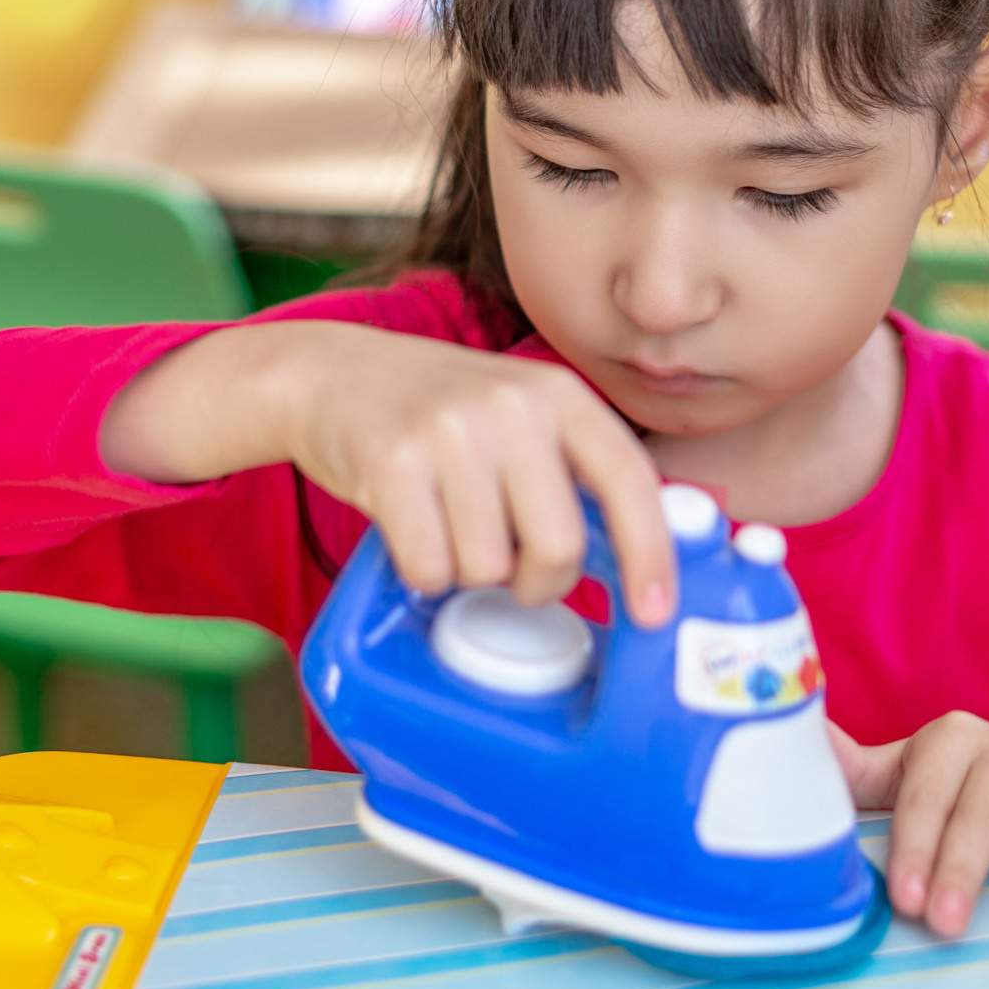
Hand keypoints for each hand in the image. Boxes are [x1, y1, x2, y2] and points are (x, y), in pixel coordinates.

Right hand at [100, 320, 676, 623]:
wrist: (335, 374)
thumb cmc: (442, 414)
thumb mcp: (521, 416)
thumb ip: (574, 472)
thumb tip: (640, 562)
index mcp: (560, 395)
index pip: (629, 481)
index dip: (651, 555)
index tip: (654, 614)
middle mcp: (512, 405)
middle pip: (558, 545)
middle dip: (538, 583)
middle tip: (513, 573)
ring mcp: (450, 431)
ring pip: (488, 567)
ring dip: (469, 574)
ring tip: (449, 528)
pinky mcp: (391, 463)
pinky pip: (429, 567)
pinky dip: (424, 574)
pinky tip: (413, 532)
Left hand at [830, 712, 988, 936]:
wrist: (980, 787)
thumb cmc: (923, 796)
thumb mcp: (880, 782)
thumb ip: (840, 769)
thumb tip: (791, 739)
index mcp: (948, 740)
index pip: (926, 787)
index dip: (912, 840)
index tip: (898, 896)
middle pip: (987, 801)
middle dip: (964, 862)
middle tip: (944, 921)